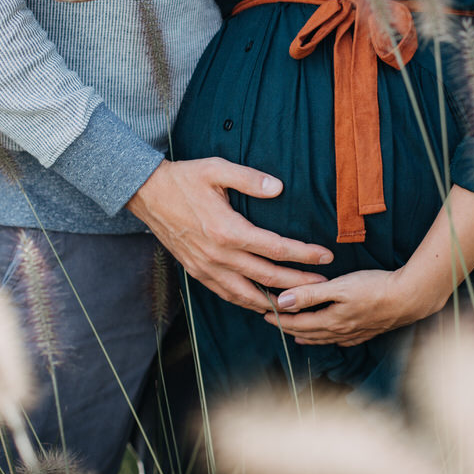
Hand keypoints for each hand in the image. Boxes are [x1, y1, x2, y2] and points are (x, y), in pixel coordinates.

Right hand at [126, 158, 332, 312]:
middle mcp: (219, 255)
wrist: (148, 194)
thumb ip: (250, 178)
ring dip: (275, 301)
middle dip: (300, 283)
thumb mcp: (217, 169)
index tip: (326, 257)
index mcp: (228, 230)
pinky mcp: (197, 272)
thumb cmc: (184, 179)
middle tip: (324, 286)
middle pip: (269, 277)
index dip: (304, 255)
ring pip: (248, 294)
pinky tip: (262, 303)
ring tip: (299, 303)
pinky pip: (227, 294)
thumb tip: (279, 188)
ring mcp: (207, 267)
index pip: (276, 248)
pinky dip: (247, 302)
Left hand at [265, 267, 445, 346]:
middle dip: (288, 328)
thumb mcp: (339, 286)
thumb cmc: (374, 287)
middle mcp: (340, 331)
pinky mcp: (368, 330)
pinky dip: (329, 338)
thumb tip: (282, 302)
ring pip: (324, 338)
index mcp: (330, 320)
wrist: (409, 298)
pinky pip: (342, 340)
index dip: (279, 319)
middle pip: (308, 332)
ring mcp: (355, 333)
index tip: (263, 313)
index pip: (298, 322)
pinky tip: (331, 337)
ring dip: (307, 336)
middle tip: (272, 323)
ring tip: (296, 335)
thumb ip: (310, 294)